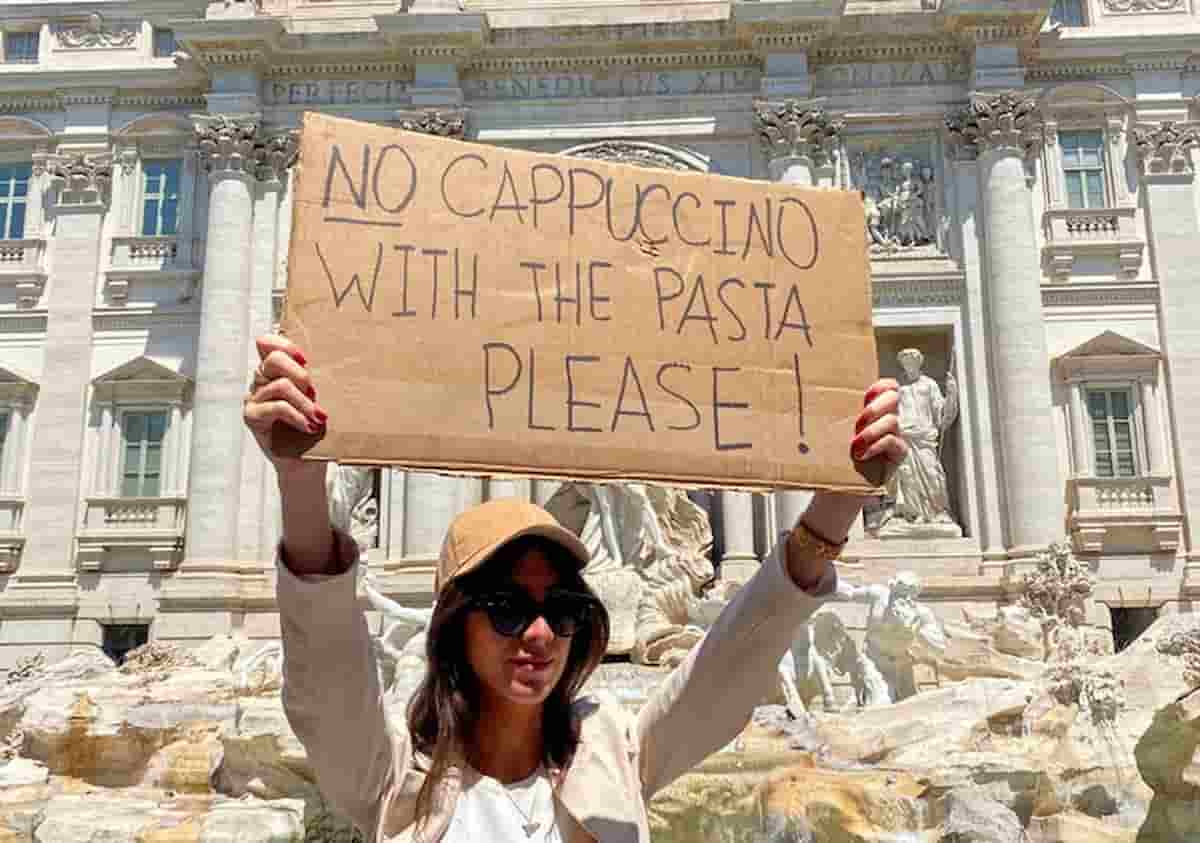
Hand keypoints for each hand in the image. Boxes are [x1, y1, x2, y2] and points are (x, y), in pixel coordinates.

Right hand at [243, 334, 327, 481]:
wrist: (306, 461)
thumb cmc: (314, 427)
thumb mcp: (319, 398)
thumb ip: (317, 380)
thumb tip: (340, 364)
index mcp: (276, 371)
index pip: (268, 344)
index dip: (284, 345)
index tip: (305, 359)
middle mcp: (262, 381)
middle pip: (273, 360)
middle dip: (300, 374)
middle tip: (315, 392)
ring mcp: (255, 398)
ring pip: (280, 386)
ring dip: (305, 403)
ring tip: (319, 417)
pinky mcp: (253, 417)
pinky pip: (276, 408)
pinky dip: (297, 416)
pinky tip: (308, 426)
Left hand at [787, 379, 905, 586]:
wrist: (832, 491)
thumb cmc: (830, 460)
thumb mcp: (826, 432)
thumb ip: (826, 414)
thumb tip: (797, 396)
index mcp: (869, 411)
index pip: (887, 388)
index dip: (880, 386)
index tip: (865, 393)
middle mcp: (884, 421)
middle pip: (894, 399)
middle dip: (876, 406)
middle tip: (858, 419)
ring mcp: (893, 437)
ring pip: (894, 421)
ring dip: (873, 429)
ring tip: (855, 442)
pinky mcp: (896, 456)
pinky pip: (895, 443)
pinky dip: (877, 445)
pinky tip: (861, 453)